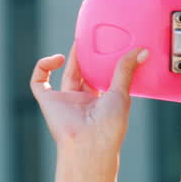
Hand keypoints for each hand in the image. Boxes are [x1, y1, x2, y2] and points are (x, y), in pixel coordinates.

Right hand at [30, 44, 147, 152]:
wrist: (90, 143)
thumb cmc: (109, 126)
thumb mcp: (121, 93)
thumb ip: (126, 70)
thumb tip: (142, 50)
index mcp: (100, 102)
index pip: (101, 78)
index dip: (102, 63)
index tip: (108, 48)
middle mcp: (82, 101)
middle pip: (84, 73)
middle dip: (87, 56)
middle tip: (94, 38)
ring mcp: (64, 101)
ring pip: (65, 73)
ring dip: (71, 57)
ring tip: (80, 42)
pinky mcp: (48, 101)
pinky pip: (38, 81)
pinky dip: (43, 66)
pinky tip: (58, 59)